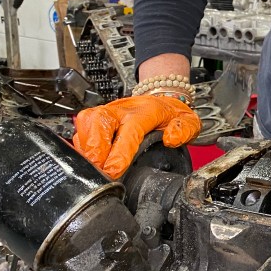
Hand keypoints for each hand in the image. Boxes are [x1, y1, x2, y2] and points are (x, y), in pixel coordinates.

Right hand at [73, 96, 200, 178]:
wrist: (163, 98)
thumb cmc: (172, 114)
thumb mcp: (189, 121)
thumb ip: (185, 130)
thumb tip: (171, 139)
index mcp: (147, 111)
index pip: (130, 130)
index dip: (119, 151)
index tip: (113, 171)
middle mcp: (123, 109)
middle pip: (99, 121)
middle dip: (94, 149)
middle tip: (96, 171)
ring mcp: (109, 112)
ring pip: (87, 122)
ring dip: (85, 146)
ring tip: (90, 168)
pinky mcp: (98, 116)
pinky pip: (82, 127)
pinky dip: (82, 145)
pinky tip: (89, 160)